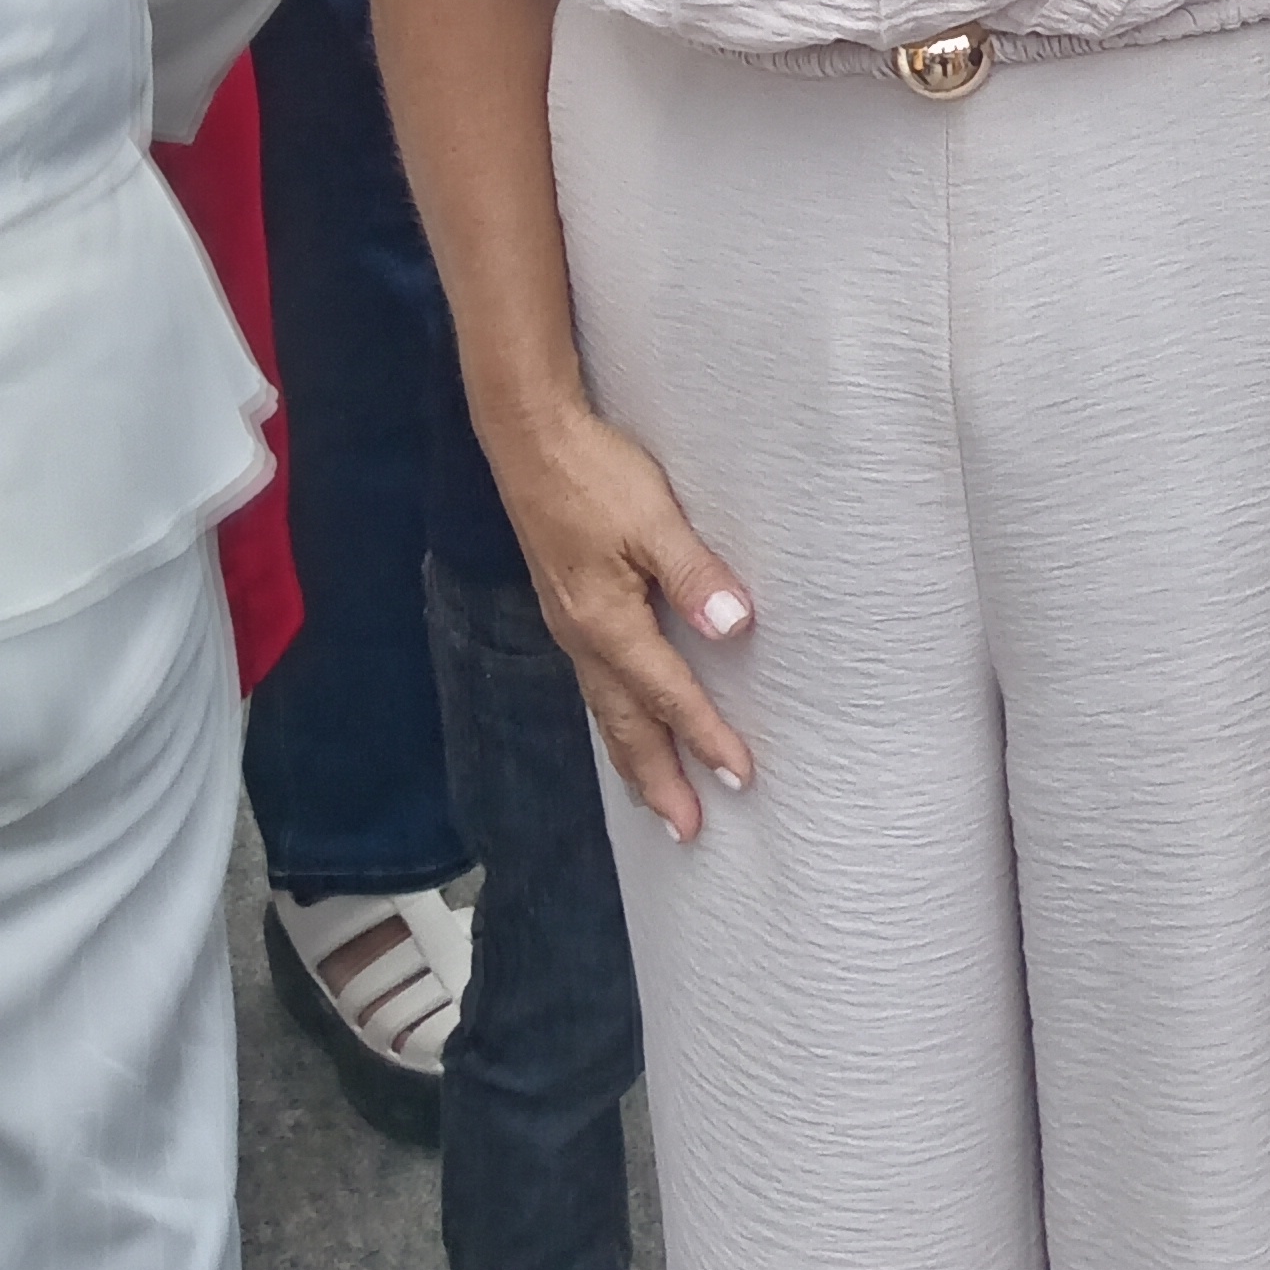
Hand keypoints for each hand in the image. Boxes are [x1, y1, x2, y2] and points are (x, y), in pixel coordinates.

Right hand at [490, 399, 757, 841]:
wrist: (529, 438)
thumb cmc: (593, 474)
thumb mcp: (654, 520)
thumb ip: (695, 575)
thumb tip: (734, 628)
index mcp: (608, 623)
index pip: (667, 696)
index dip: (706, 738)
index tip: (740, 779)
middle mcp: (583, 636)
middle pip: (625, 726)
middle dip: (658, 780)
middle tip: (688, 831)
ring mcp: (569, 624)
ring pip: (605, 709)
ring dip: (633, 757)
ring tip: (656, 799)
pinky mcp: (566, 605)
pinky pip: (593, 682)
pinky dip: (613, 717)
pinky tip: (622, 718)